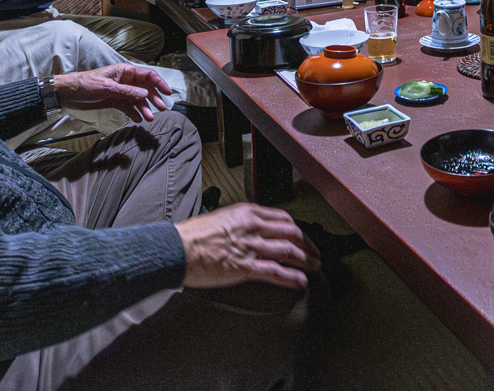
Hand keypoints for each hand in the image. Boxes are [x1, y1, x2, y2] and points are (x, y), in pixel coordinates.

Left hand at [52, 63, 172, 121]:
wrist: (66, 94)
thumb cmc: (85, 85)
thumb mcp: (107, 87)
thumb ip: (127, 91)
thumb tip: (146, 93)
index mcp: (124, 71)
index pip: (148, 75)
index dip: (159, 83)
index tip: (168, 93)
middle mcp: (125, 80)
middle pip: (145, 88)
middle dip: (154, 98)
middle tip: (161, 108)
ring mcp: (120, 91)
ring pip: (137, 99)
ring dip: (144, 108)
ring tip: (148, 119)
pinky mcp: (114, 101)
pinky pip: (128, 107)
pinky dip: (134, 113)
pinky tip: (138, 119)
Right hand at [176, 203, 318, 289]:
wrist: (176, 248)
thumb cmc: (192, 234)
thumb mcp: (222, 217)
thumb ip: (240, 221)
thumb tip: (251, 229)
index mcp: (247, 212)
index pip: (283, 218)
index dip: (298, 229)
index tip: (303, 237)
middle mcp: (253, 226)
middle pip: (291, 232)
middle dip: (308, 244)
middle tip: (316, 253)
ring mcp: (250, 246)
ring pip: (288, 251)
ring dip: (306, 260)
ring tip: (315, 267)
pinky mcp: (244, 266)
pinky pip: (275, 271)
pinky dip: (291, 277)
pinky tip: (302, 281)